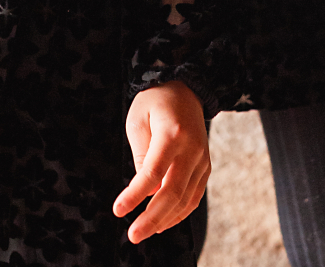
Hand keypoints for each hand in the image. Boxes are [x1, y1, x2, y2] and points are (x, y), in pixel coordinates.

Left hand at [113, 80, 210, 243]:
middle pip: (172, 192)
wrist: (186, 89)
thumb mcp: (138, 120)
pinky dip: (179, 213)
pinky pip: (194, 197)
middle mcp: (191, 149)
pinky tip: (162, 222)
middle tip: (133, 235)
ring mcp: (202, 159)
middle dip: (151, 218)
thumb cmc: (156, 102)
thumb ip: (141, 155)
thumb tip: (143, 190)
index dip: (135, 195)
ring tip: (143, 231)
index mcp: (172, 133)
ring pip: (185, 199)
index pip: (153, 173)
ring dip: (164, 220)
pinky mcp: (205, 166)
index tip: (119, 210)